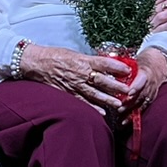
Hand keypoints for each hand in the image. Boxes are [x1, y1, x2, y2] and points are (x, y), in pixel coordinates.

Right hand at [15, 44, 130, 112]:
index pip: (104, 63)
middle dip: (116, 86)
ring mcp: (74, 85)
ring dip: (108, 99)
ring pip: (94, 93)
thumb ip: (90, 61)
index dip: (117, 66)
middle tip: (129, 90)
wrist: (38, 63)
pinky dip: (92, 108)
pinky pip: (82, 102)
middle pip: (102, 80)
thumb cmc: (57, 56)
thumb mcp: (75, 54)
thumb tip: (105, 65)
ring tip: (119, 104)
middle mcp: (80, 73)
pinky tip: (102, 112)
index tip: (128, 70)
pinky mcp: (68, 93)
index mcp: (83, 60)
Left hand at [111, 47, 166, 118]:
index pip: (142, 80)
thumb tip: (108, 68)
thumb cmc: (144, 62)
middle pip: (140, 95)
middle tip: (119, 108)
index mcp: (146, 73)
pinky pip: (143, 108)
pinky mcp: (150, 99)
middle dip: (130, 103)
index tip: (129, 92)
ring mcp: (151, 93)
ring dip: (131, 111)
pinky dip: (134, 116)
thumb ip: (124, 67)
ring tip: (121, 118)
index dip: (136, 87)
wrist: (159, 64)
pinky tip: (126, 121)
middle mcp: (150, 84)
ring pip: (142, 104)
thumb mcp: (135, 61)